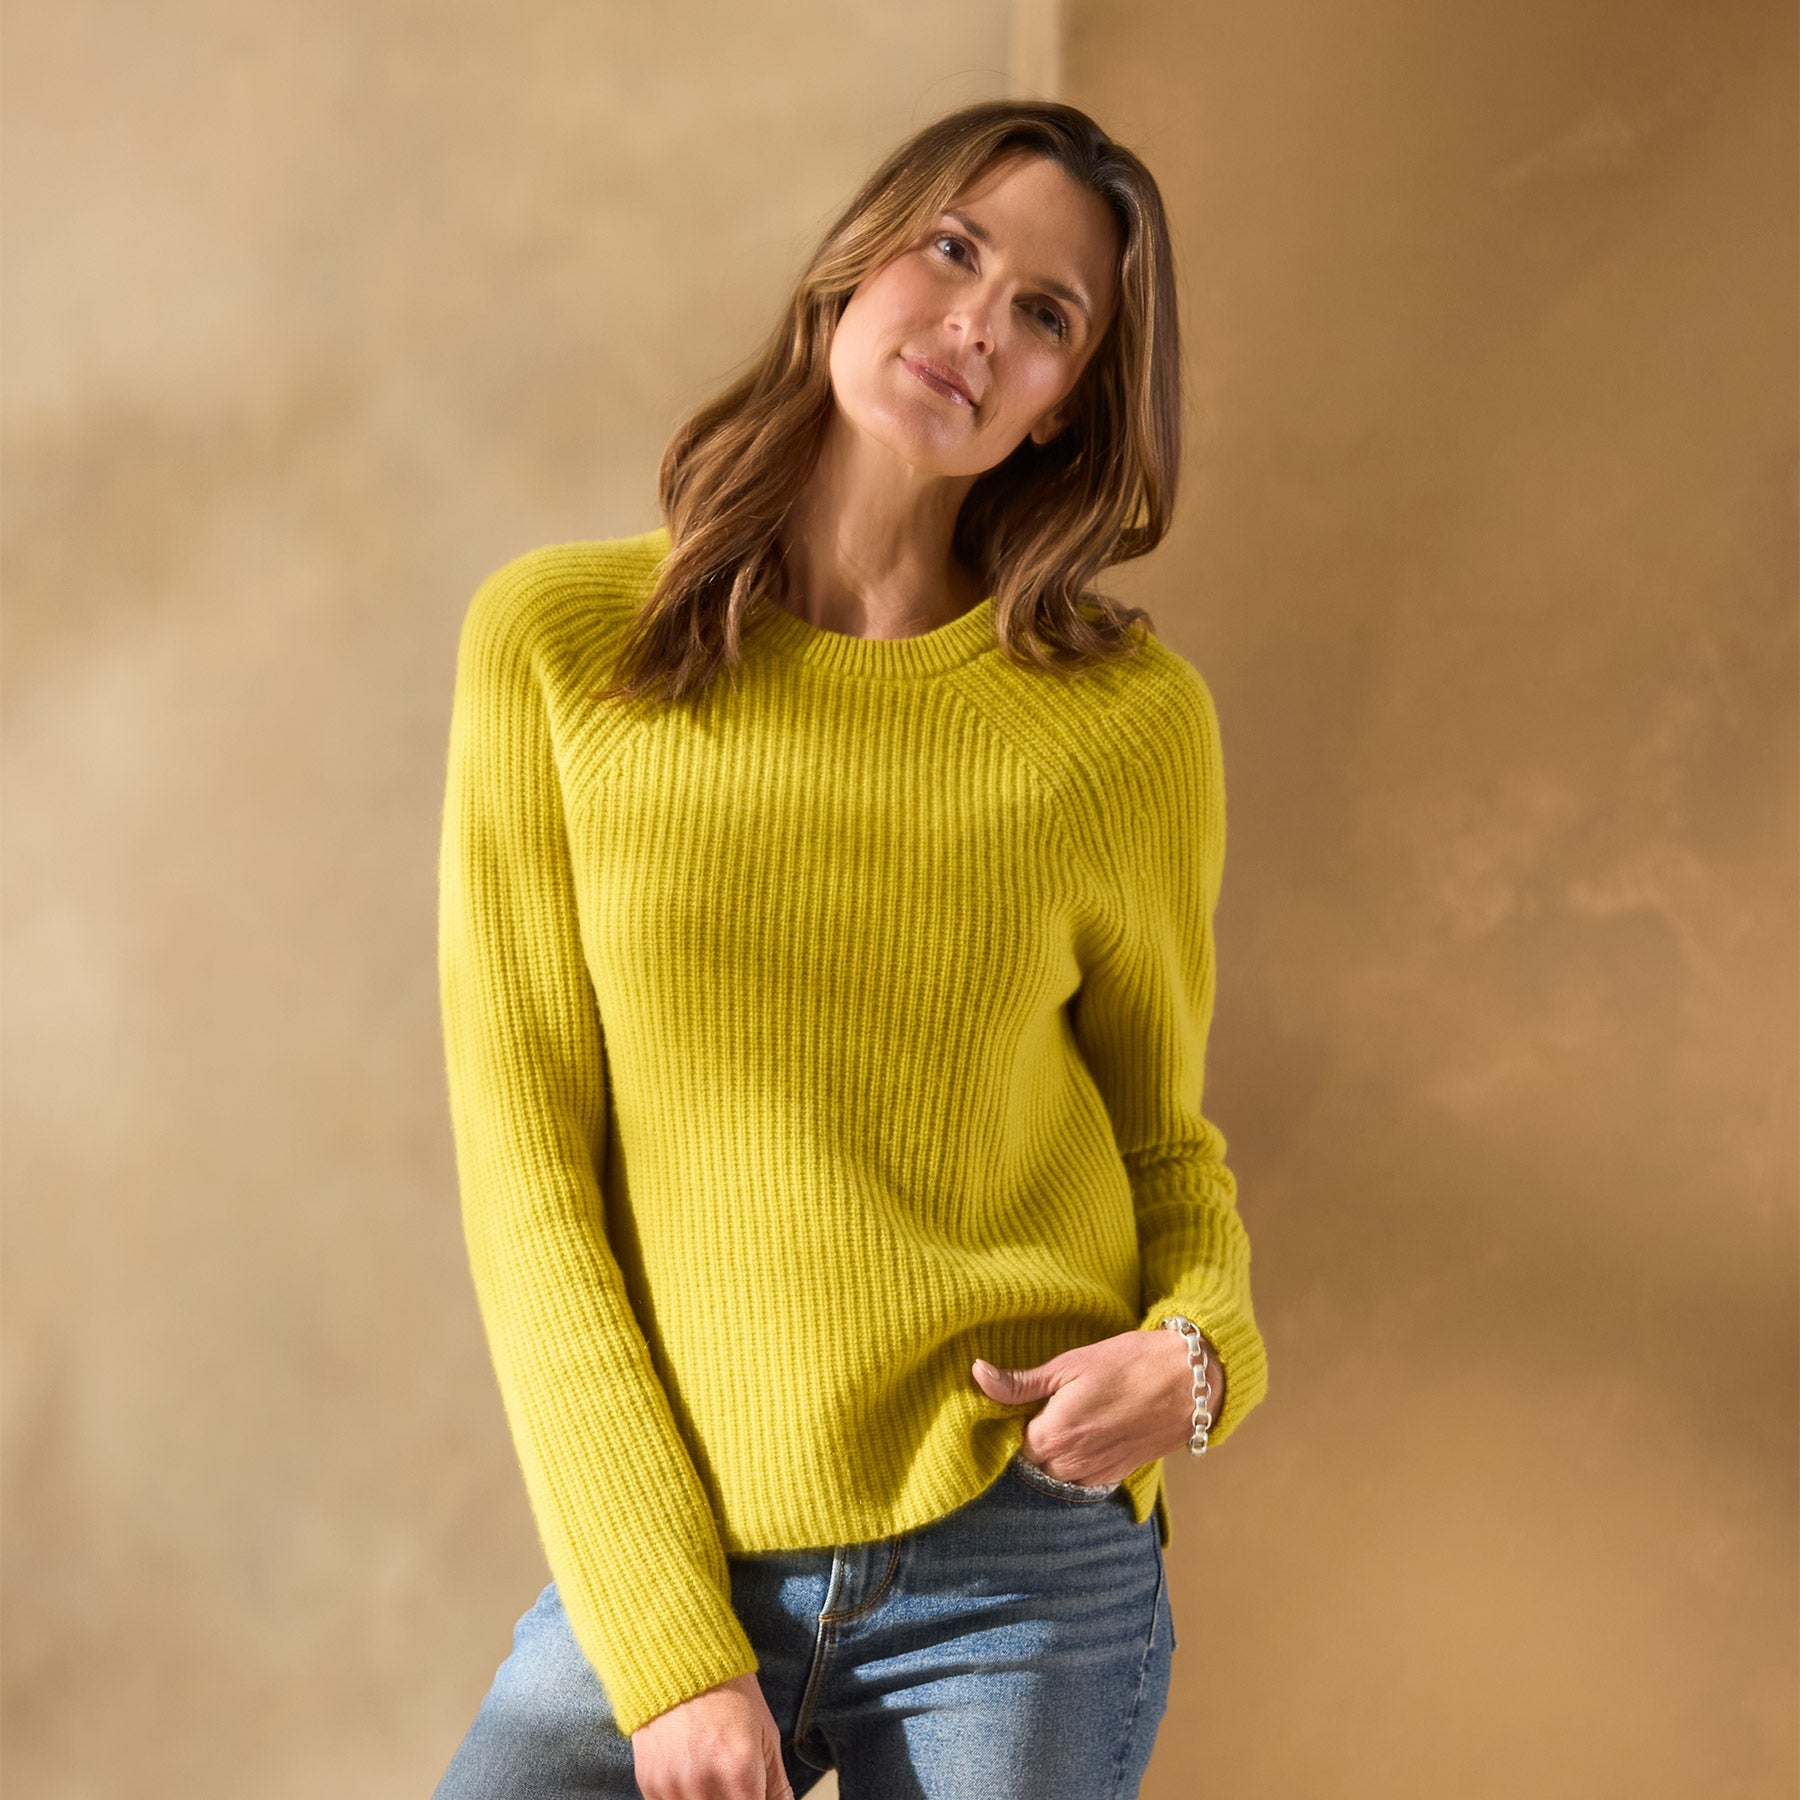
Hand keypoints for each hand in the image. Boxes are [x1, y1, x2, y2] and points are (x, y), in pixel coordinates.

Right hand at [631, 1670, 795, 1799]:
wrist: (680, 1660)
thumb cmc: (729, 1693)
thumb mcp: (766, 1736)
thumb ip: (778, 1786)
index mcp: (739, 1771)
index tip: (755, 1793)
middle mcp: (703, 1784)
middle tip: (736, 1783)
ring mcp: (672, 1787)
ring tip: (714, 1774)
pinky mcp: (649, 1785)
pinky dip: (685, 1798)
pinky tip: (692, 1774)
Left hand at [971, 1328, 1224, 1486]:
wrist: (1189, 1382)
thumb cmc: (1128, 1364)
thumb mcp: (1070, 1364)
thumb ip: (1020, 1382)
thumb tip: (977, 1373)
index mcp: (1052, 1435)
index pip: (1012, 1440)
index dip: (1021, 1418)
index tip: (1035, 1399)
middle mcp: (1071, 1465)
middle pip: (1035, 1460)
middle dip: (1041, 1437)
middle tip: (1060, 1404)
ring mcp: (1096, 1475)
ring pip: (1059, 1472)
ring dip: (1061, 1451)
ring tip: (1081, 1415)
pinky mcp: (1117, 1476)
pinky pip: (1084, 1477)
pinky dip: (1084, 1459)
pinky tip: (1099, 1429)